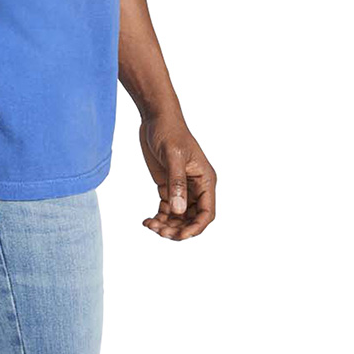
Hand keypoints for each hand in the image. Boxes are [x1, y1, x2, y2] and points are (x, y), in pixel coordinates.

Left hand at [138, 108, 216, 240]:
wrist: (155, 118)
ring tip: (150, 225)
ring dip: (167, 226)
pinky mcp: (168, 186)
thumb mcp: (173, 155)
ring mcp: (182, 188)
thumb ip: (176, 183)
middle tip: (159, 231)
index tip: (179, 236)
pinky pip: (167, 209)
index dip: (195, 228)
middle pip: (192, 219)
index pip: (207, 213)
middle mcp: (196, 187)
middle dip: (178, 229)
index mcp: (205, 180)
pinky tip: (146, 221)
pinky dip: (158, 218)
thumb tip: (178, 211)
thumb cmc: (168, 131)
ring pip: (178, 217)